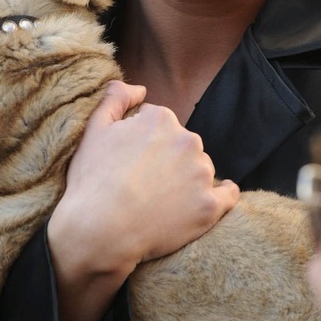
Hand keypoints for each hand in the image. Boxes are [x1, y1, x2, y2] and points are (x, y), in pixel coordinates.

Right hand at [48, 81, 238, 320]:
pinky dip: (222, 195)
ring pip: (201, 168)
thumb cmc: (92, 181)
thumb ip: (116, 98)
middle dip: (168, 158)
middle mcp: (188, 141)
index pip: (160, 123)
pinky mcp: (210, 206)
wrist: (100, 232)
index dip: (143, 141)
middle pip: (183, 144)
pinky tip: (209, 200)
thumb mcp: (93, 129)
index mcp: (161, 119)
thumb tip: (140, 88)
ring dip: (188, 178)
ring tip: (162, 200)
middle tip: (144, 183)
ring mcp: (201, 174)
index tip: (132, 161)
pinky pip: (228, 194)